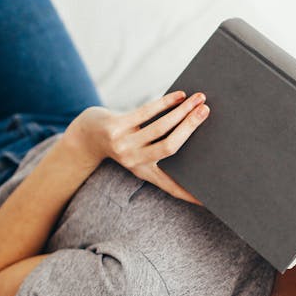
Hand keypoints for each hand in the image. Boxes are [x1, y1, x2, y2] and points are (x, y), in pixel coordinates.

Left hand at [61, 91, 209, 204]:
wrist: (86, 136)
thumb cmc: (123, 142)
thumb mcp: (140, 154)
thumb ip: (161, 150)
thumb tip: (193, 130)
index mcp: (145, 172)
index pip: (172, 187)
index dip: (190, 194)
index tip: (208, 201)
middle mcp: (135, 162)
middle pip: (170, 147)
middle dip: (190, 127)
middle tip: (207, 111)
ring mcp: (124, 145)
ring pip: (160, 127)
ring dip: (182, 111)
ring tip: (199, 99)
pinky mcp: (115, 126)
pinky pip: (145, 112)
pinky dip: (165, 102)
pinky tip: (179, 95)